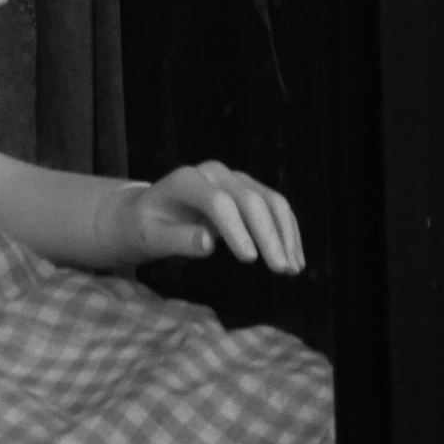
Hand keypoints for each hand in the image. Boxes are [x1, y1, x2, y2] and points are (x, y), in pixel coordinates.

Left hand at [103, 161, 303, 274]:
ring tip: (293, 269)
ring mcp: (234, 178)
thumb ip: (177, 239)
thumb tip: (207, 243)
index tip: (250, 260)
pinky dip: (288, 231)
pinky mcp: (248, 190)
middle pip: (249, 199)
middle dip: (268, 235)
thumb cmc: (148, 226)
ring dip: (285, 235)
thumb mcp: (151, 236)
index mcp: (186, 180)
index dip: (236, 229)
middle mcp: (214, 172)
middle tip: (281, 270)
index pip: (217, 202)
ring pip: (269, 200)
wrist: (150, 210)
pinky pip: (275, 206)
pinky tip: (295, 259)